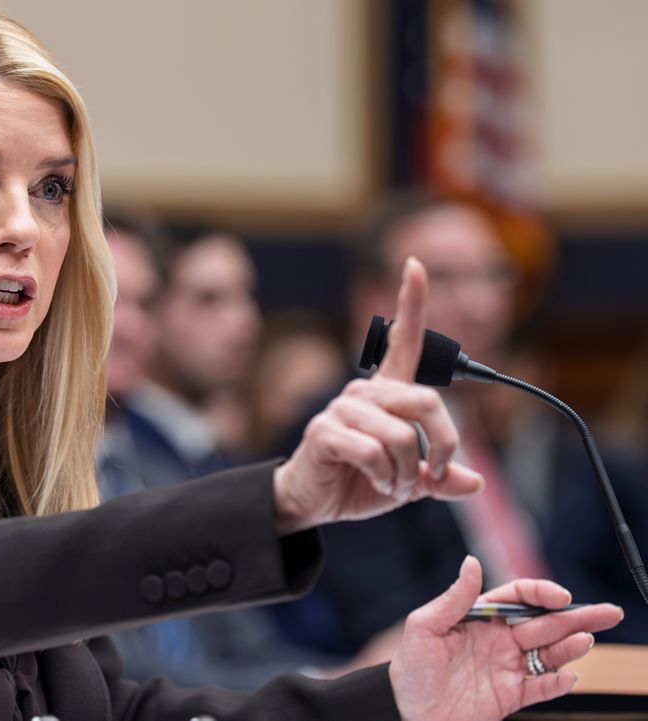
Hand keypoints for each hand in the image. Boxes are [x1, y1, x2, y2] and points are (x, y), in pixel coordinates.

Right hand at [272, 257, 483, 532]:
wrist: (314, 502)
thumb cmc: (359, 481)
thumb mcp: (410, 480)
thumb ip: (440, 477)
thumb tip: (473, 481)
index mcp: (387, 394)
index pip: (403, 340)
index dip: (411, 302)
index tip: (416, 265)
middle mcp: (365, 393)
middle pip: (427, 403)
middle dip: (444, 447)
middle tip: (434, 474)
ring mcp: (342, 409)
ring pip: (402, 437)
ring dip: (406, 473)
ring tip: (391, 484)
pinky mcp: (324, 431)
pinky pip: (374, 453)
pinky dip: (384, 478)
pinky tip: (374, 482)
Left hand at [390, 556, 622, 720]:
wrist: (404, 710)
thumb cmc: (409, 667)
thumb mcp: (424, 627)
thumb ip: (454, 599)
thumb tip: (472, 562)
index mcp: (480, 618)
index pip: (519, 599)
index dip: (541, 594)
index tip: (560, 597)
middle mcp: (499, 640)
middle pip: (544, 624)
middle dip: (576, 617)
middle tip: (608, 612)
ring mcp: (507, 668)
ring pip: (548, 654)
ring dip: (570, 647)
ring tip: (586, 640)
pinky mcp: (509, 697)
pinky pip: (539, 688)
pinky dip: (556, 684)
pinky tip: (568, 677)